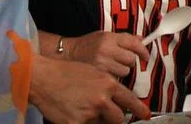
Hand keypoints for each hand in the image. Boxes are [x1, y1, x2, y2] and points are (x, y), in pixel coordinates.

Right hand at [29, 55, 149, 123]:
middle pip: (118, 118)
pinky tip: (74, 113)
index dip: (140, 109)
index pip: (130, 100)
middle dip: (116, 119)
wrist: (45, 78)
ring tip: (84, 108)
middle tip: (110, 116)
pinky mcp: (76, 123)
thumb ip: (107, 86)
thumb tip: (116, 98)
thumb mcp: (94, 72)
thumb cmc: (67, 72)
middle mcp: (101, 99)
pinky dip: (81, 122)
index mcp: (108, 84)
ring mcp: (89, 113)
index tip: (146, 114)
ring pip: (102, 123)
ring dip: (97, 120)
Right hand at [64, 31, 150, 77]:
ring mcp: (101, 65)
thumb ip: (123, 38)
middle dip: (128, 62)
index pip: (134, 43)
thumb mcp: (104, 36)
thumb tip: (142, 41)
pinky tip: (105, 75)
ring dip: (121, 72)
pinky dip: (113, 79)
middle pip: (131, 60)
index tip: (146, 56)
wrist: (66, 56)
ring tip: (110, 69)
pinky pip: (115, 81)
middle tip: (119, 62)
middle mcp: (105, 50)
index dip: (143, 51)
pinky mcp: (97, 78)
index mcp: (108, 38)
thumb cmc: (86, 46)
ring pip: (124, 72)